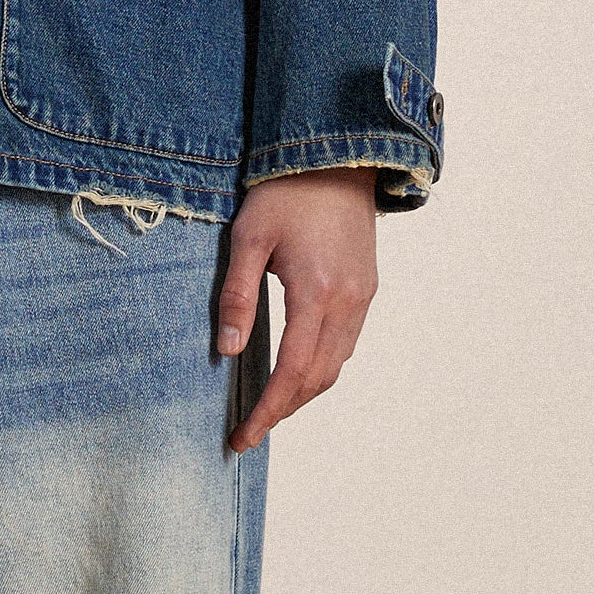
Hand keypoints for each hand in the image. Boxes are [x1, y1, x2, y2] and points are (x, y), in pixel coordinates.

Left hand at [218, 168, 378, 452]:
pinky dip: (321, 367)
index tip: (243, 436)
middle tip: (249, 429)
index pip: (292, 371)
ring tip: (269, 406)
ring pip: (337, 365)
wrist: (337, 157)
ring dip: (304, 392)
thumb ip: (237, 296)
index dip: (268, 410)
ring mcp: (363, 296)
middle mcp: (348, 302)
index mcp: (316, 292)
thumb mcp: (247, 238)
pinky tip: (296, 368)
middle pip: (319, 378)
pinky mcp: (367, 288)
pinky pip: (346, 343)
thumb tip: (226, 351)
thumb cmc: (286, 192)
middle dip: (284, 410)